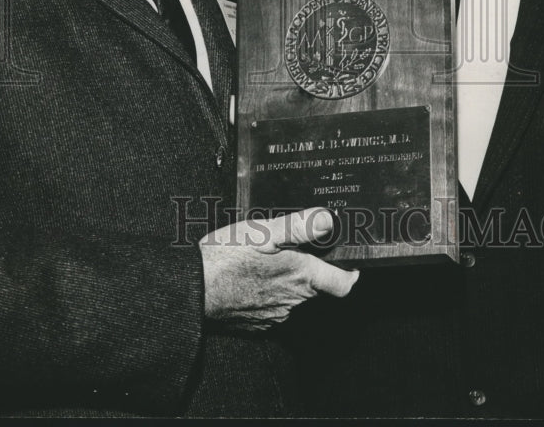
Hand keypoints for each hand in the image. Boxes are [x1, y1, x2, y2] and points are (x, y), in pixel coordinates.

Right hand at [200, 207, 358, 330]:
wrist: (192, 291)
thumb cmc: (226, 257)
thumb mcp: (262, 231)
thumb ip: (299, 227)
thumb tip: (329, 221)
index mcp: (301, 276)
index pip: (342, 284)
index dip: (350, 274)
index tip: (351, 263)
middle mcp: (293, 301)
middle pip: (316, 287)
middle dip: (311, 268)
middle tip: (296, 247)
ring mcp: (276, 315)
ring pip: (294, 296)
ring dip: (288, 280)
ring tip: (267, 258)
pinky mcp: (258, 322)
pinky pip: (274, 306)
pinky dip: (269, 292)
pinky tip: (251, 276)